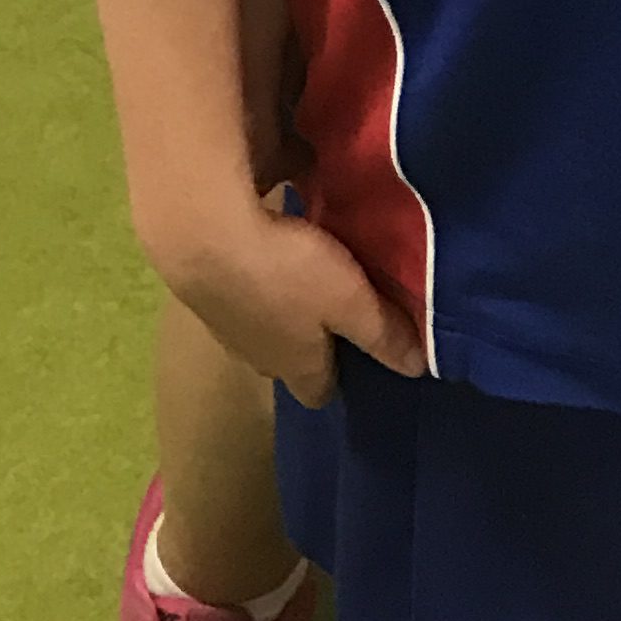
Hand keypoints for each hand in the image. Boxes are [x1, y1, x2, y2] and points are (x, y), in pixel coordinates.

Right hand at [147, 190, 422, 404]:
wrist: (201, 233)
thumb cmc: (286, 274)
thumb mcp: (349, 301)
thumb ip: (383, 333)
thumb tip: (419, 367)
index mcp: (294, 365)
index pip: (318, 391)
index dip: (342, 373)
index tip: (365, 347)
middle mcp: (256, 352)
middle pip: (289, 354)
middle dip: (315, 333)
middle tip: (345, 297)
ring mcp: (224, 319)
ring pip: (263, 315)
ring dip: (285, 295)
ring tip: (312, 260)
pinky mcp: (204, 280)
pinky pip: (243, 277)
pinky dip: (260, 262)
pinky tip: (275, 229)